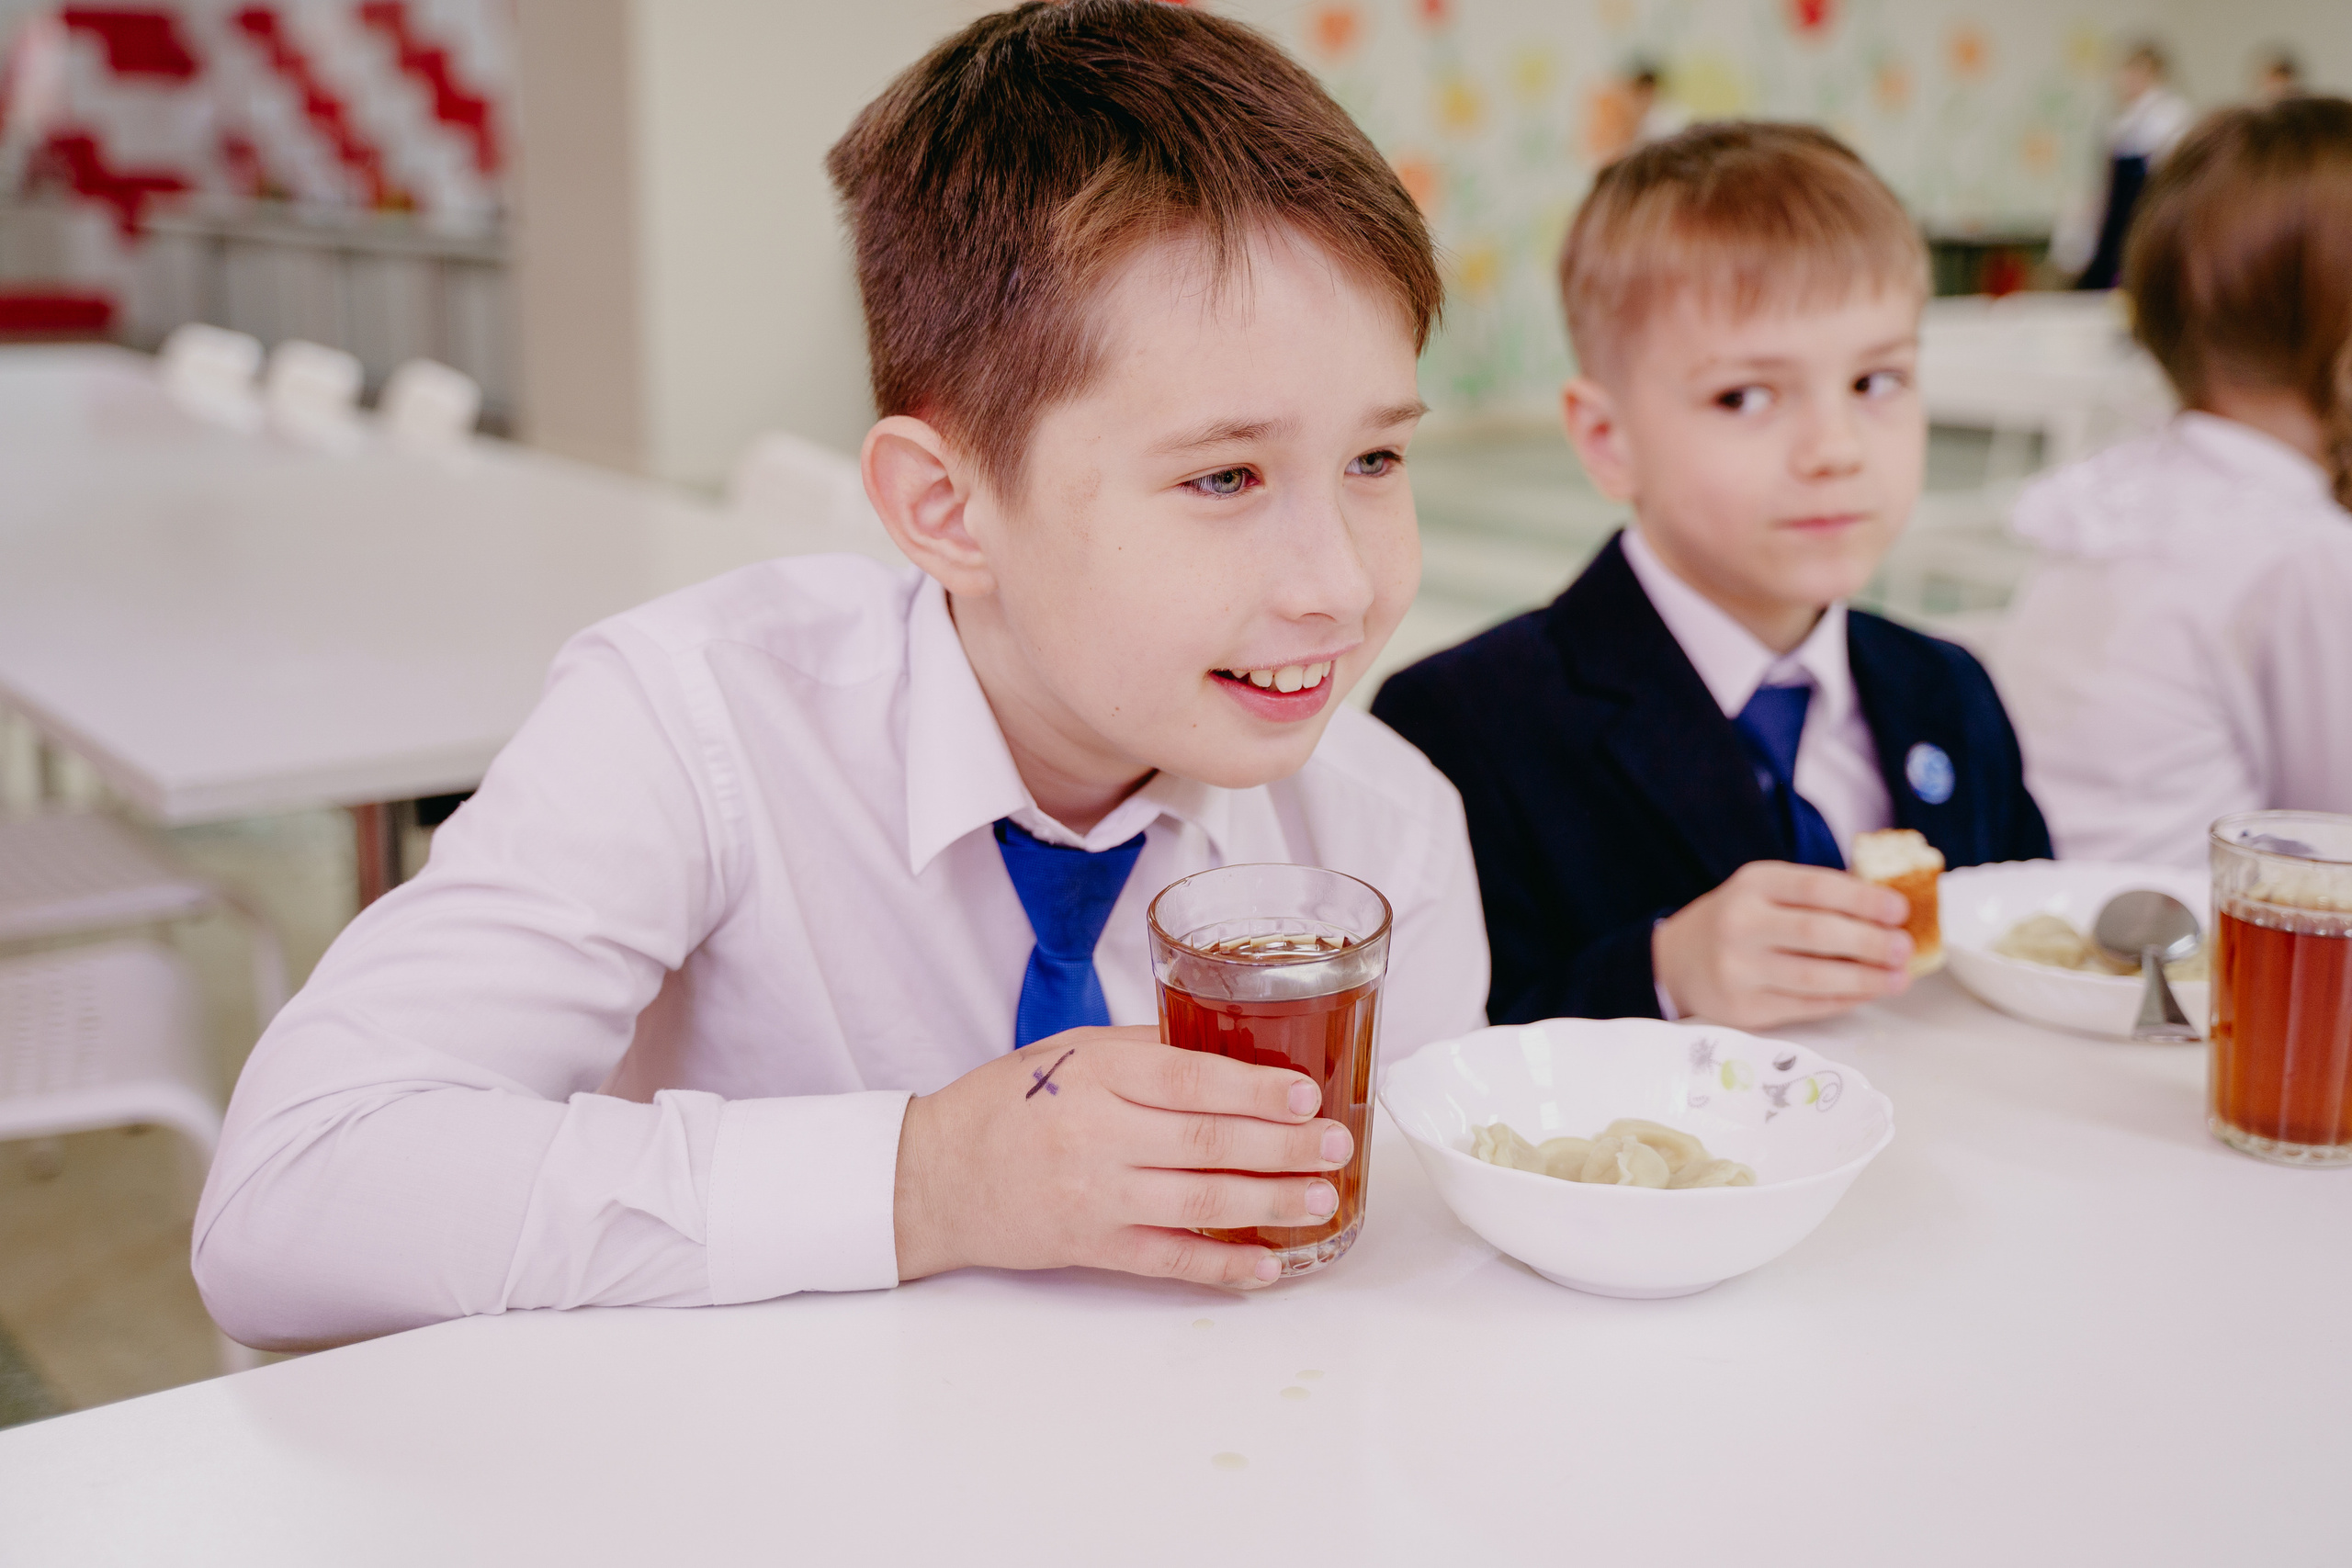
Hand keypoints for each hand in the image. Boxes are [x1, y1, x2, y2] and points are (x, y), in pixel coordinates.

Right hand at [890, 1025, 1352, 1288]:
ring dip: (1268, 1203)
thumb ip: (1143, 1046)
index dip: (1255, 1089)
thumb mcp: (1068, 1050)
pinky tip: (1267, 1265)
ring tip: (1320, 1198)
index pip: (1190, 1079)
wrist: (932, 1176)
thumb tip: (1227, 1044)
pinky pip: (1168, 1261)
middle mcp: (1096, 1134)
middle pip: (1207, 1141)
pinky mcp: (1089, 1247)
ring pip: (1198, 1203)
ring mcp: (1094, 1196)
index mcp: (1095, 1073)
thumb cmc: (1004, 1103)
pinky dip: (1222, 1266)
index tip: (1306, 1093)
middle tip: (1336, 1145)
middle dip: (1282, 1145)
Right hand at [1652, 861, 1912, 1028]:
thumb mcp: (1765, 890)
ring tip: (1898, 978)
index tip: (1899, 909)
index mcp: (1753, 884)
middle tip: (1904, 947)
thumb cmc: (1738, 919)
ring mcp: (1739, 969)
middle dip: (1870, 942)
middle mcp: (1741, 924)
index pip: (1815, 887)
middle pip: (1817, 933)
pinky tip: (1866, 993)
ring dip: (1865, 979)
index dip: (1863, 899)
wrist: (1676, 961)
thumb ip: (1816, 895)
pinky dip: (1843, 1000)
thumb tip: (1887, 913)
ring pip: (1814, 977)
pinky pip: (1805, 1006)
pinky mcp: (1744, 1008)